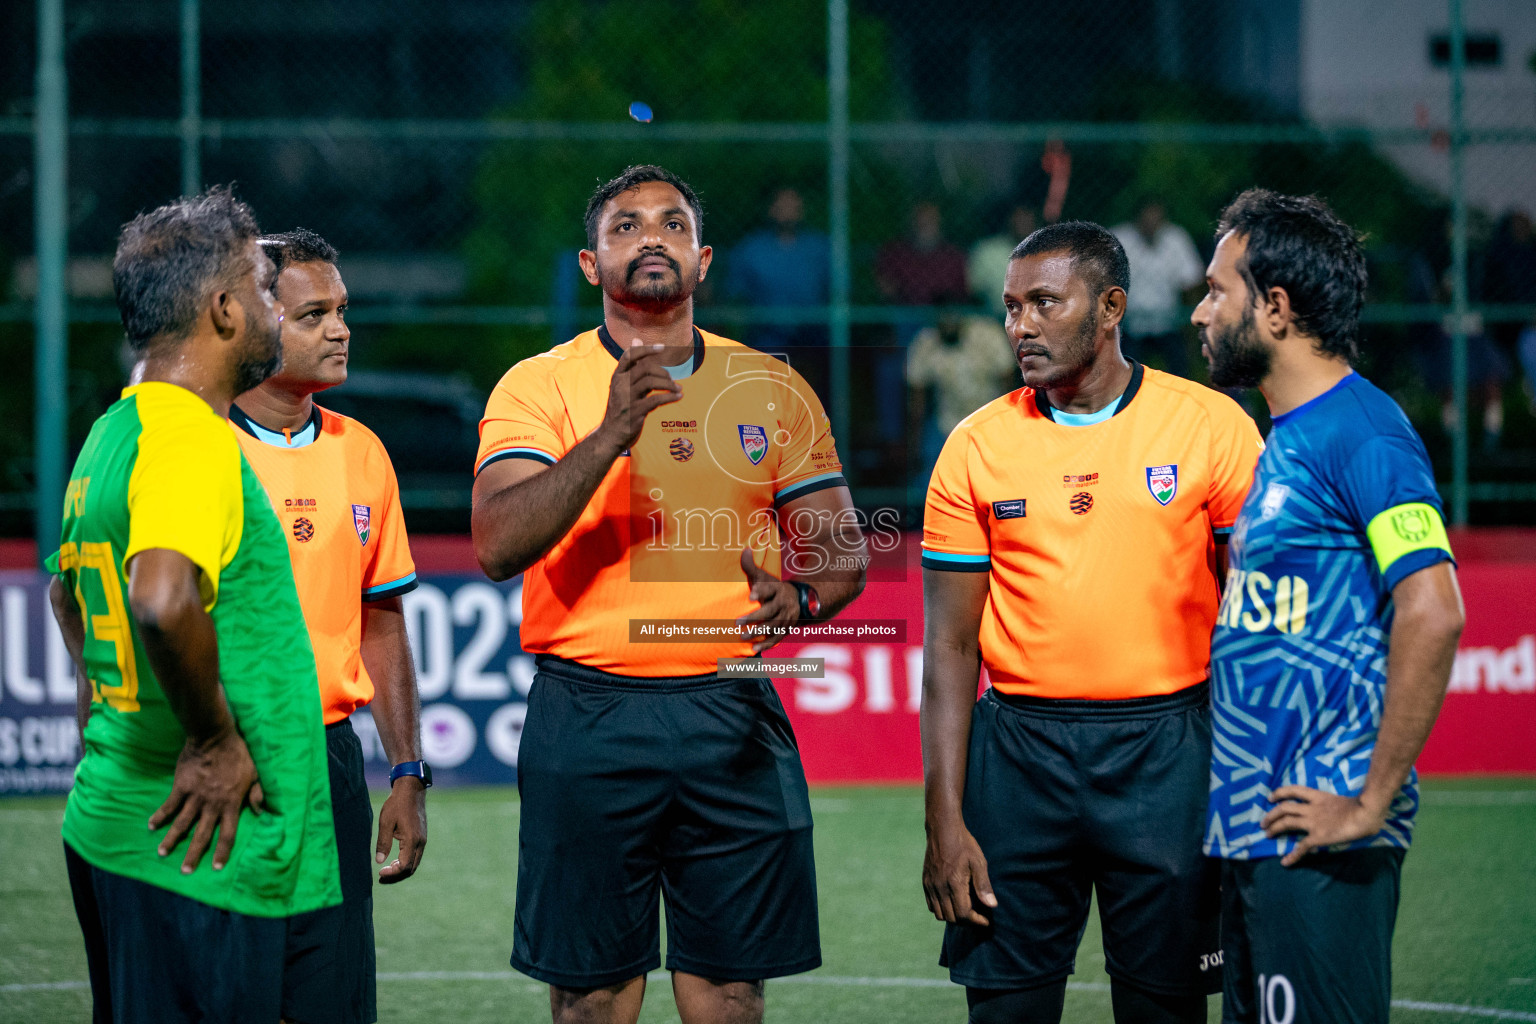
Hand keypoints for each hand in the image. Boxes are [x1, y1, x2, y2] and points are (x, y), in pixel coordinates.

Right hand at [148, 728, 264, 873]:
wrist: (215, 738)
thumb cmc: (239, 755)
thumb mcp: (255, 774)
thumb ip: (258, 794)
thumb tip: (262, 811)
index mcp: (231, 803)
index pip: (228, 834)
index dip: (222, 851)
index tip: (216, 867)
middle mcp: (212, 805)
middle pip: (202, 835)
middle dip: (194, 855)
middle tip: (185, 871)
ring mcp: (195, 797)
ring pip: (182, 824)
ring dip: (172, 840)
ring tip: (162, 853)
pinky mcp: (181, 787)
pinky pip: (169, 805)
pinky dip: (160, 816)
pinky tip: (151, 826)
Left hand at [376, 777, 427, 882]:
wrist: (412, 790)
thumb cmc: (396, 804)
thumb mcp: (385, 822)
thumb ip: (383, 843)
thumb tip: (379, 861)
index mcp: (412, 840)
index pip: (404, 866)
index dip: (392, 873)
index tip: (379, 872)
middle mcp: (420, 842)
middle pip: (411, 869)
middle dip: (396, 876)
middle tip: (381, 878)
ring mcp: (423, 840)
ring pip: (414, 864)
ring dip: (401, 870)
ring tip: (386, 871)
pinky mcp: (422, 837)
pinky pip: (415, 856)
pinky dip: (406, 863)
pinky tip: (394, 860)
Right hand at [596, 340, 681, 452]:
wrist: (610, 435)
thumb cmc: (621, 407)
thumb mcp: (624, 384)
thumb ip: (633, 365)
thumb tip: (636, 339)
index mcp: (617, 376)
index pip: (630, 355)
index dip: (647, 349)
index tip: (662, 348)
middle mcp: (620, 384)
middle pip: (645, 367)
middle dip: (663, 371)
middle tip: (672, 380)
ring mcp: (626, 399)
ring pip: (651, 381)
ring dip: (669, 384)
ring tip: (677, 389)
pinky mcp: (634, 412)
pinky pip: (656, 400)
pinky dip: (670, 397)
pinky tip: (678, 397)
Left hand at [735, 548, 798, 653]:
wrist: (797, 600)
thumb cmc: (772, 587)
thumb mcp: (764, 576)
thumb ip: (751, 566)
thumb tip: (744, 550)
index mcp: (777, 588)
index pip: (769, 589)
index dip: (761, 591)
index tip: (750, 595)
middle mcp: (783, 603)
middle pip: (770, 611)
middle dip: (754, 617)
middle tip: (737, 622)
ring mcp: (786, 617)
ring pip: (773, 626)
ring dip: (758, 632)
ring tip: (743, 637)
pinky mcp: (786, 629)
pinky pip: (777, 637)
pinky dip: (766, 644)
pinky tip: (754, 649)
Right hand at [922, 814, 995, 925]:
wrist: (943, 828)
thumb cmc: (964, 843)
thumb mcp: (979, 862)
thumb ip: (983, 885)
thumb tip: (992, 905)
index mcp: (954, 883)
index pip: (963, 914)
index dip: (976, 921)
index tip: (986, 920)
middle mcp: (940, 887)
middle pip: (951, 918)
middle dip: (966, 920)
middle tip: (978, 915)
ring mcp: (931, 885)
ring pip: (939, 914)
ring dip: (953, 916)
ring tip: (965, 909)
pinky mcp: (925, 881)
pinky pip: (931, 905)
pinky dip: (941, 909)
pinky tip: (952, 901)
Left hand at [1262, 786, 1387, 865]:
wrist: (1366, 813)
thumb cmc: (1363, 806)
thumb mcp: (1343, 801)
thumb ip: (1335, 807)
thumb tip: (1339, 814)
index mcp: (1319, 797)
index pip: (1294, 790)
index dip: (1280, 793)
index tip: (1271, 797)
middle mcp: (1311, 808)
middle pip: (1284, 807)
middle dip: (1271, 815)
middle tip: (1263, 823)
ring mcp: (1313, 822)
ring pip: (1286, 822)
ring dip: (1274, 828)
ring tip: (1267, 834)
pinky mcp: (1318, 836)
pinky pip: (1301, 847)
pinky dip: (1292, 855)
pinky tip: (1285, 862)